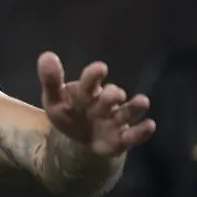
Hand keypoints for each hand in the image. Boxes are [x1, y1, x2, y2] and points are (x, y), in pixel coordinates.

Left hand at [38, 52, 155, 157]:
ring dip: (135, 107)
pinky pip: (134, 135)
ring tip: (143, 101)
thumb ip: (51, 81)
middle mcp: (105, 102)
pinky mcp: (122, 139)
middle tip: (113, 96)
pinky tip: (150, 125)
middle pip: (112, 96)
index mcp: (87, 91)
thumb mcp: (54, 101)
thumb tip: (46, 55)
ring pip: (128, 111)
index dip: (95, 74)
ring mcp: (116, 120)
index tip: (100, 69)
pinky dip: (142, 131)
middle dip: (113, 95)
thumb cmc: (69, 114)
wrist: (80, 140)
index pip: (91, 79)